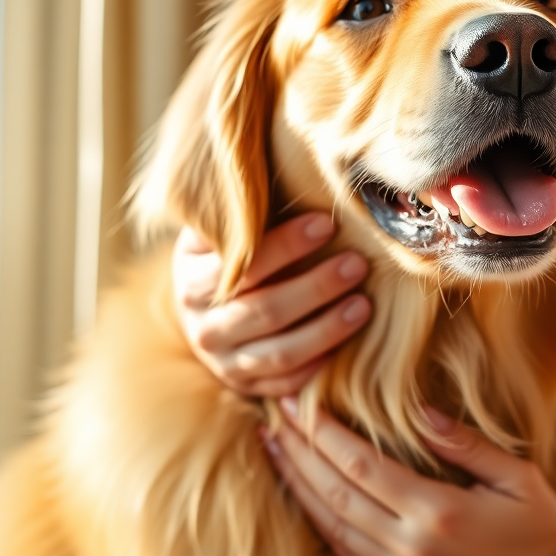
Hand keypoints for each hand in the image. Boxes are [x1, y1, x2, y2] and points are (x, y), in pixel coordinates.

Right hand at [173, 213, 371, 396]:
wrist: (205, 306)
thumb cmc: (231, 253)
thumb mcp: (226, 228)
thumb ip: (246, 211)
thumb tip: (289, 169)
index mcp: (192, 277)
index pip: (242, 264)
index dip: (286, 244)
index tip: (327, 224)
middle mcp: (202, 325)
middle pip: (263, 311)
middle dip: (316, 288)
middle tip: (358, 264)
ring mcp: (223, 362)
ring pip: (278, 353)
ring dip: (326, 330)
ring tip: (363, 305)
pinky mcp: (246, 386)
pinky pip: (285, 385)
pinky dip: (317, 368)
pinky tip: (348, 348)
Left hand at [263, 400, 555, 555]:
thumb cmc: (543, 527)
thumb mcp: (515, 474)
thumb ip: (463, 442)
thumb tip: (418, 408)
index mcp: (436, 512)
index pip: (360, 465)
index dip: (322, 434)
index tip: (298, 402)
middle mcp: (409, 546)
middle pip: (335, 493)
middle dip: (298, 453)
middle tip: (271, 417)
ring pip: (332, 526)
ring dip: (299, 487)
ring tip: (275, 451)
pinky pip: (348, 554)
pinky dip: (320, 523)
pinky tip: (305, 498)